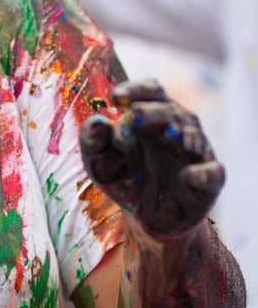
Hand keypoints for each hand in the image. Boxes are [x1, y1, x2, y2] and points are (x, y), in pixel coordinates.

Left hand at [80, 81, 224, 238]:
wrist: (145, 216)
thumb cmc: (123, 177)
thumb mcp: (99, 161)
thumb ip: (93, 141)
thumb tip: (96, 121)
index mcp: (152, 118)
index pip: (152, 92)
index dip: (136, 90)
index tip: (115, 97)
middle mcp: (177, 131)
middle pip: (172, 112)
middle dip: (155, 112)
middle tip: (136, 114)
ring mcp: (194, 156)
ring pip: (195, 137)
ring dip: (184, 134)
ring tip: (169, 134)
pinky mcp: (208, 184)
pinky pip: (214, 174)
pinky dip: (204, 173)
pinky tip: (187, 175)